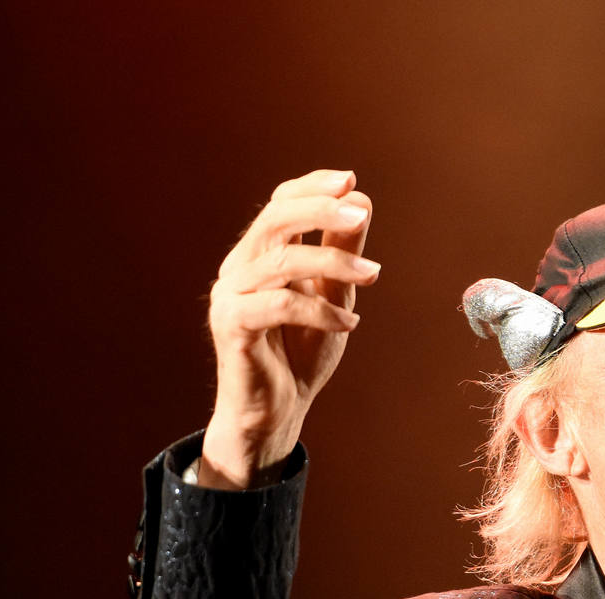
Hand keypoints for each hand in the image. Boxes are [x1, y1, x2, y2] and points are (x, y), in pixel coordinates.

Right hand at [202, 169, 378, 487]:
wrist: (276, 411)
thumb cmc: (301, 353)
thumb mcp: (332, 296)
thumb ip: (342, 253)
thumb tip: (361, 203)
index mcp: (260, 254)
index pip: (281, 204)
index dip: (313, 187)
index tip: (352, 180)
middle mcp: (240, 267)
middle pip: (274, 219)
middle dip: (320, 210)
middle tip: (360, 214)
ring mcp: (231, 295)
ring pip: (281, 261)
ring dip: (334, 262)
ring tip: (373, 277)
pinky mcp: (232, 326)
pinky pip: (277, 305)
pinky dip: (319, 311)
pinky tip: (348, 324)